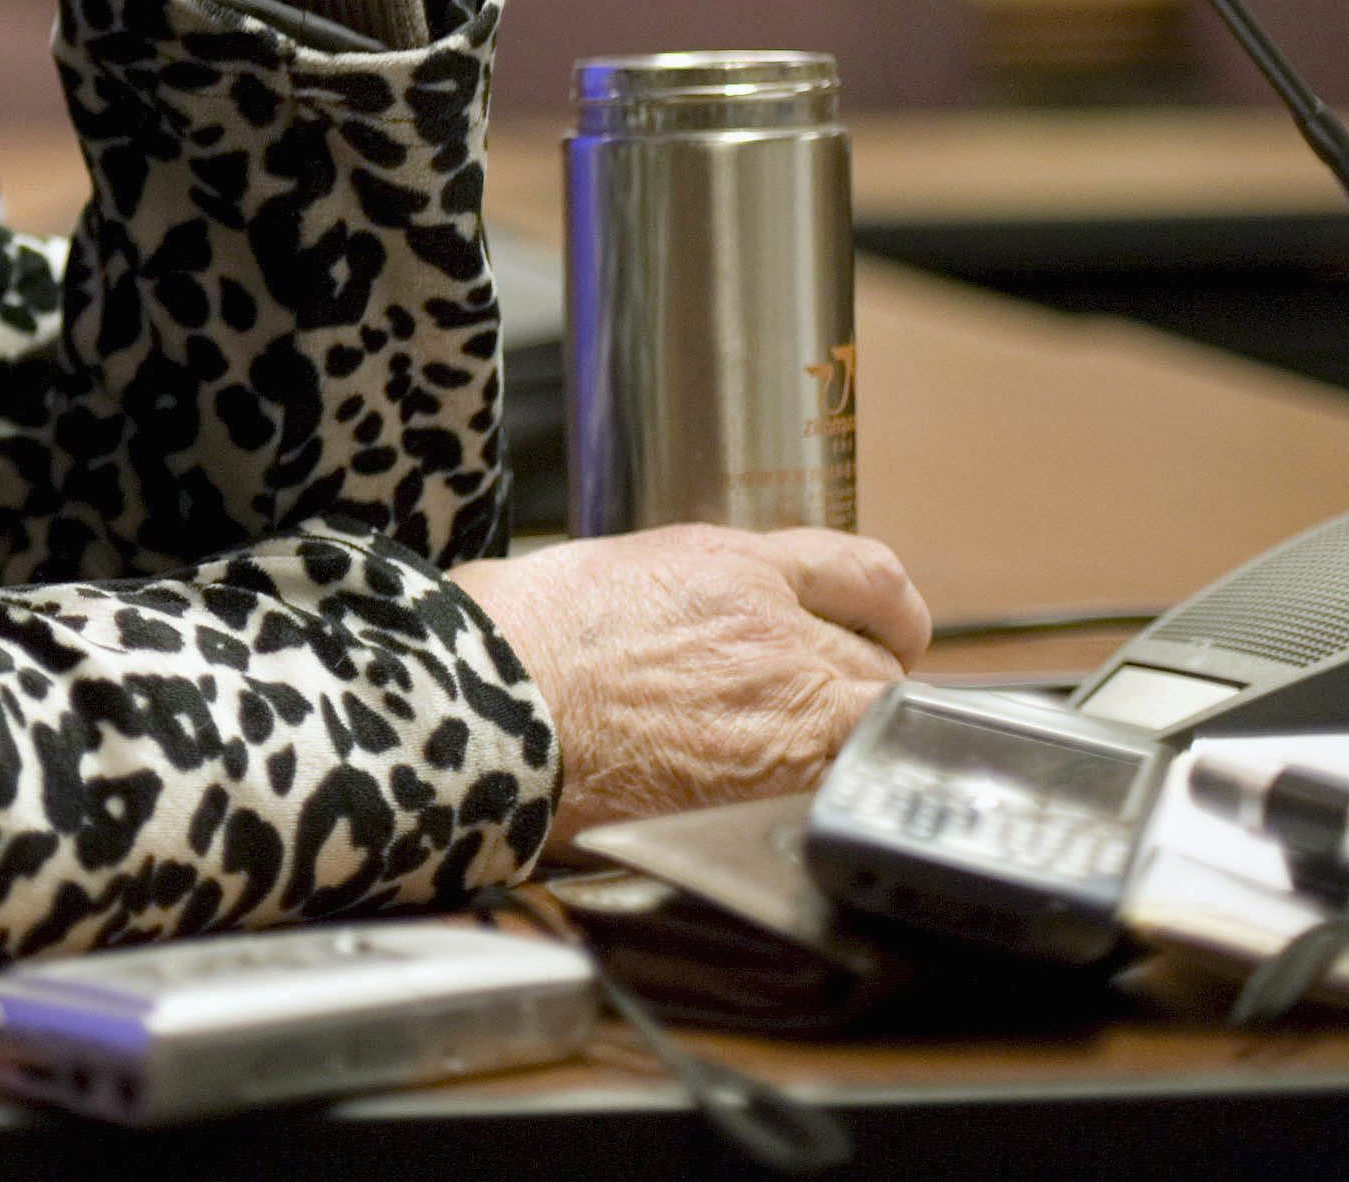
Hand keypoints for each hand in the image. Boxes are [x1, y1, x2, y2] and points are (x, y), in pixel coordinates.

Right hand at [450, 526, 933, 841]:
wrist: (482, 701)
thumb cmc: (506, 641)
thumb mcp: (604, 575)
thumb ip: (680, 597)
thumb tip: (693, 630)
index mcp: (729, 564)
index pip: (864, 572)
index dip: (883, 610)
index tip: (883, 631)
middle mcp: (774, 624)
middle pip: (882, 657)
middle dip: (863, 683)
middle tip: (828, 712)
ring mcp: (787, 702)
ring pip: (881, 717)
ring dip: (859, 738)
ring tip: (819, 761)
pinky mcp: (781, 777)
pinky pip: (850, 780)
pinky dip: (839, 789)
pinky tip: (806, 801)